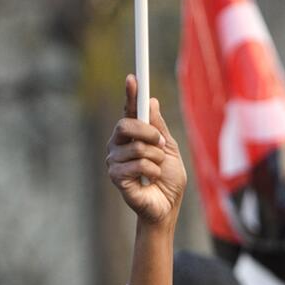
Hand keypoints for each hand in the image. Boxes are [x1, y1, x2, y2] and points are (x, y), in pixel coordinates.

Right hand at [107, 75, 186, 225]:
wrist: (167, 207)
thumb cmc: (168, 179)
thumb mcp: (169, 148)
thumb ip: (159, 127)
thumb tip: (151, 101)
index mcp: (132, 136)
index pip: (129, 110)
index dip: (130, 93)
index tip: (134, 77)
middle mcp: (118, 145)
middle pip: (125, 124)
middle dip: (149, 132)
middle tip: (161, 143)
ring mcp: (115, 161)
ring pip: (137, 147)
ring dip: (155, 158)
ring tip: (157, 170)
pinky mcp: (116, 177)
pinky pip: (137, 164)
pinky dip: (152, 171)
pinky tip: (150, 180)